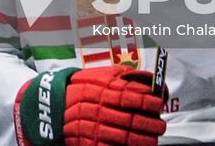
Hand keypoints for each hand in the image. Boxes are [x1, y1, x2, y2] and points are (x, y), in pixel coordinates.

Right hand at [15, 65, 165, 145]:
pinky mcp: (88, 142)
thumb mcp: (101, 75)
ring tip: (153, 139)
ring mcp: (92, 127)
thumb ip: (125, 77)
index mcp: (101, 90)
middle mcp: (97, 109)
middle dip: (149, 124)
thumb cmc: (83, 87)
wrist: (53, 103)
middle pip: (129, 119)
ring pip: (123, 137)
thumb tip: (151, 81)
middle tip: (161, 126)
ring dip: (142, 140)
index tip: (159, 104)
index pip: (129, 96)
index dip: (147, 101)